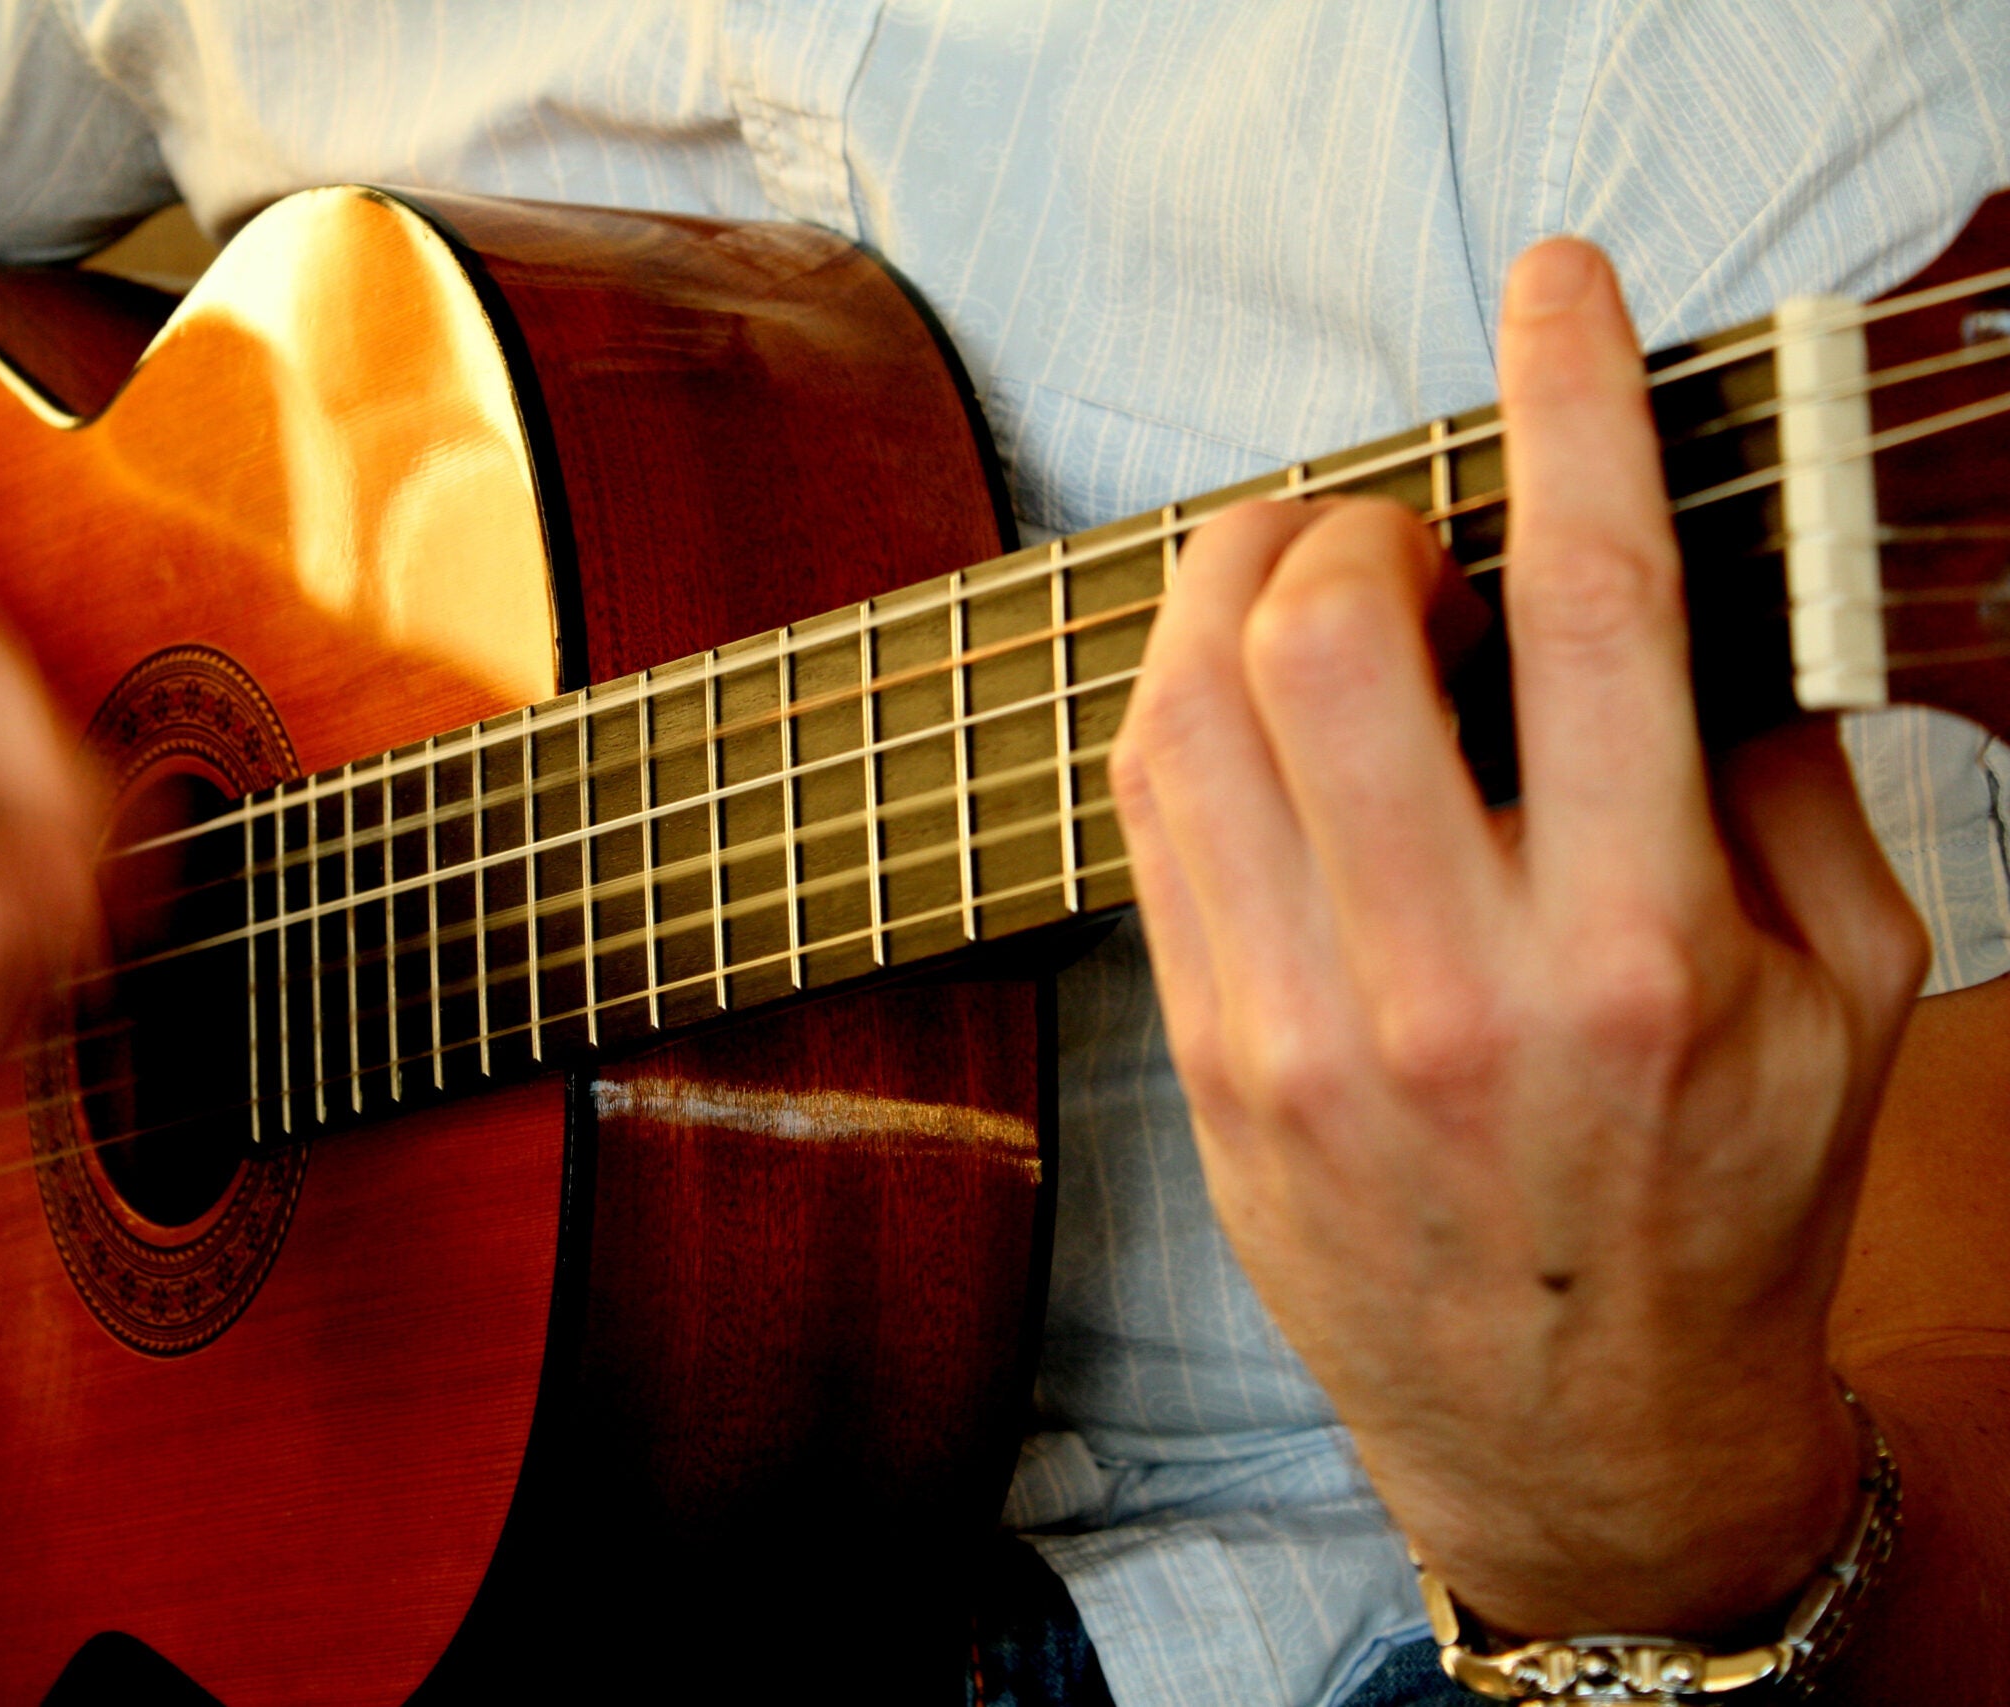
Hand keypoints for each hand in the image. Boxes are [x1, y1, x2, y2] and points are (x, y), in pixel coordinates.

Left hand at [1107, 239, 1927, 1634]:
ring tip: (1308, 587)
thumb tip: (1683, 582)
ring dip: (1232, 587)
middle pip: (1324, 636)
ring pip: (1185, 713)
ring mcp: (1298, 1028)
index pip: (1592, 603)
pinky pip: (1145, 815)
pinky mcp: (1207, 1058)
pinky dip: (1186, 701)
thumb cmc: (1722, 1208)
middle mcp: (1448, 984)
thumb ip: (1778, 772)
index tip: (1553, 293)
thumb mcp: (1849, 994)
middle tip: (1404, 534)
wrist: (1574, 1432)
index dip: (1566, 405)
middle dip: (1353, 518)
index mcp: (1639, 951)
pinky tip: (1250, 696)